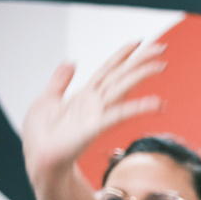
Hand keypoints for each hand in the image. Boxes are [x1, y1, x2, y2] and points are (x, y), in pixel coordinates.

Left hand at [22, 42, 164, 184]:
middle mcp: (96, 102)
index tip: (138, 42)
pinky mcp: (96, 126)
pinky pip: (120, 114)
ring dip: (142, 75)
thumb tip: (70, 62)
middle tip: (161, 49)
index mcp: (85, 94)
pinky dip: (138, 108)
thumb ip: (60, 80)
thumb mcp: (47, 99)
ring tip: (160, 66)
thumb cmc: (42, 135)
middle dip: (140, 61)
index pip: (108, 69)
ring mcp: (98, 113)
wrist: (39, 156)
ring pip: (123, 87)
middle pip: (122, 75)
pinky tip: (156, 104)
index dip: (122, 55)